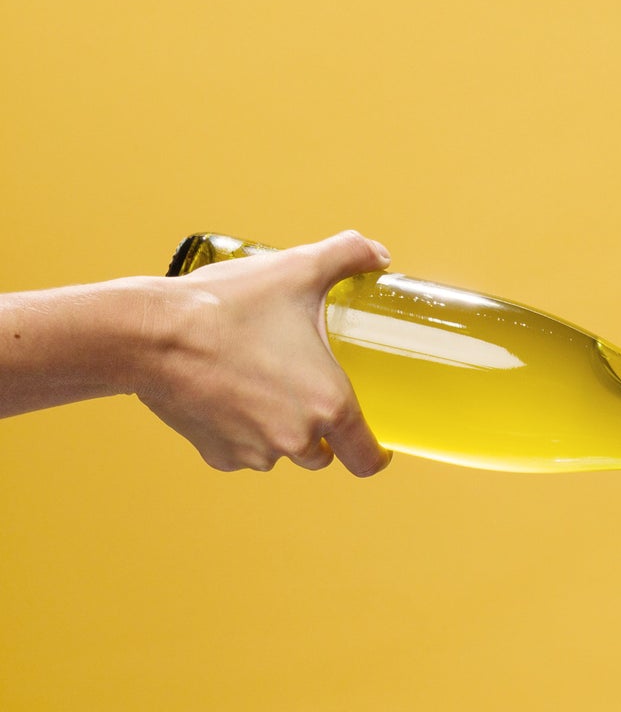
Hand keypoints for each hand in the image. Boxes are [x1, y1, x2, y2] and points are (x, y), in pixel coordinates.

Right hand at [140, 230, 391, 476]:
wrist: (150, 333)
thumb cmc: (227, 305)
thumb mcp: (297, 270)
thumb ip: (347, 256)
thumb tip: (378, 253)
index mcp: (330, 406)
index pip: (367, 458)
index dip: (374, 453)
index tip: (374, 446)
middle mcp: (298, 439)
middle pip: (322, 454)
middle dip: (319, 431)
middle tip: (302, 392)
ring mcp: (257, 453)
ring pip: (280, 453)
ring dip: (278, 431)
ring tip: (258, 384)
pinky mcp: (219, 455)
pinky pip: (241, 453)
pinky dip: (239, 432)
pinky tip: (226, 396)